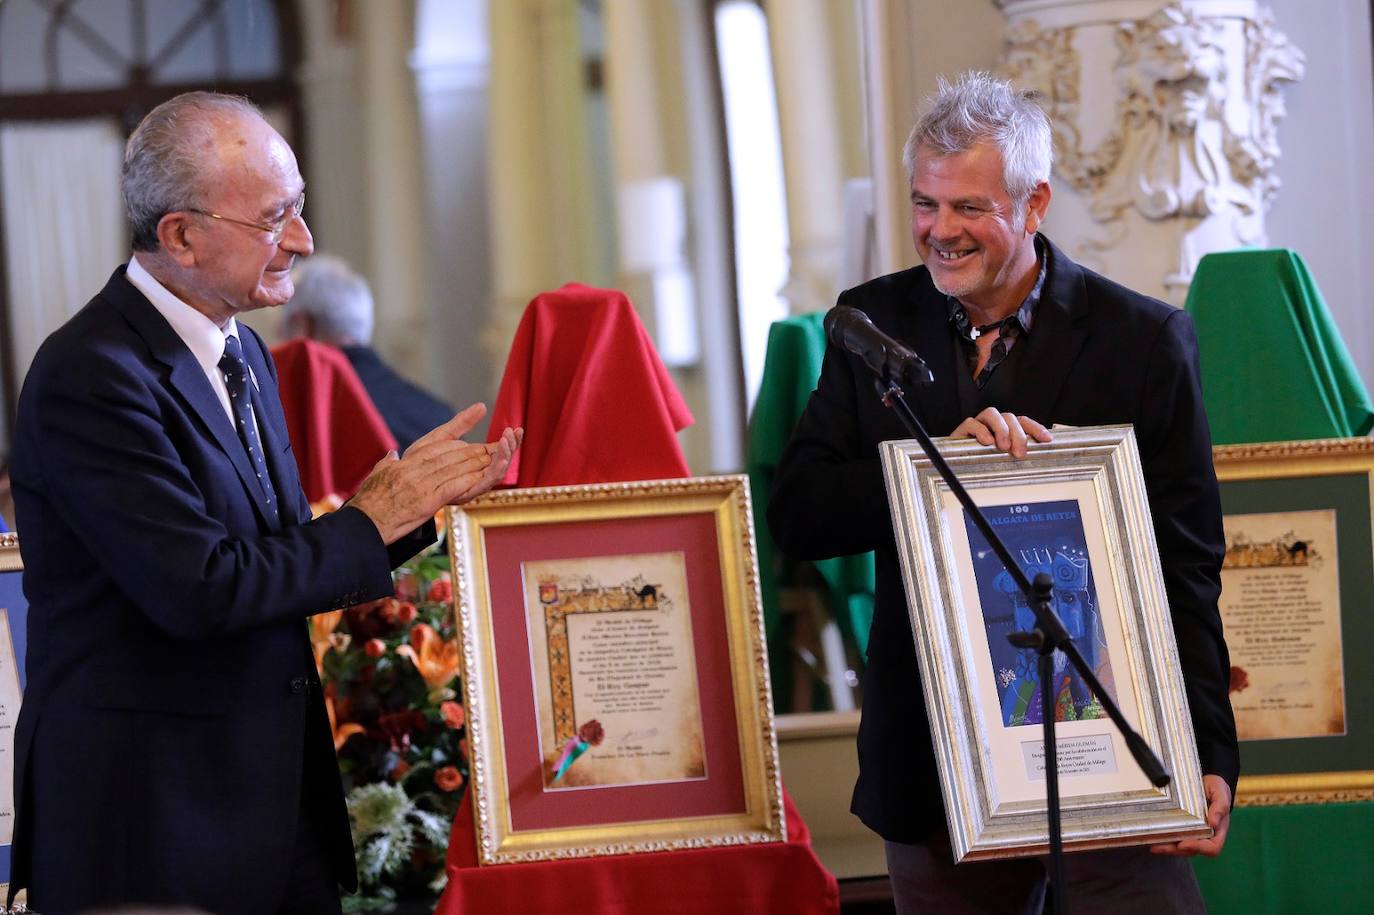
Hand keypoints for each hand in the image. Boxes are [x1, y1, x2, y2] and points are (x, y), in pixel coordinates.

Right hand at [348, 403, 522, 543]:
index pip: (438, 439)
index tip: (478, 413)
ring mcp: (421, 484)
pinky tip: (482, 478)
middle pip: (453, 453)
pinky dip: (469, 481)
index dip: (461, 426)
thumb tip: (392, 455)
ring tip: (498, 458)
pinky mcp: (426, 501)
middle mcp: (415, 468)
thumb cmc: (367, 504)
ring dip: (480, 463)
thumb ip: (386, 464)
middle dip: (478, 450)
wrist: (362, 524)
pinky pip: (453, 487)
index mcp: (406, 462)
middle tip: (497, 446)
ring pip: (457, 467)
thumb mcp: (376, 477)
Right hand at [949, 407, 1051, 457]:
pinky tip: (986, 442)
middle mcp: (993, 423)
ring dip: (1001, 429)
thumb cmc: (980, 461)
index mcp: (1005, 428)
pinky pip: (972, 423)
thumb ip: (1014, 455)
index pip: (1023, 422)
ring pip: (992, 413)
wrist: (955, 463)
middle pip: (1010, 417)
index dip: (1036, 428)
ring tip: (1002, 446)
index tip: (1046, 439)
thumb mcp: (1001, 460)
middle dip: (1018, 434)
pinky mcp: (963, 429)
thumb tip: (1031, 460)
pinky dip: (981, 431)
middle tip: (1019, 452)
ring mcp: (979, 424)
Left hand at [1150, 774, 1231, 857]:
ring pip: (1181, 847)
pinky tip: (1152, 837)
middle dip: (1175, 850)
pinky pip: (1174, 838)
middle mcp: (1206, 835)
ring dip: (1167, 848)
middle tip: (1159, 847)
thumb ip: (1220, 807)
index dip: (1198, 848)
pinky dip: (1164, 839)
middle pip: (1192, 850)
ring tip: (1153, 845)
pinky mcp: (1183, 827)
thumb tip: (1214, 823)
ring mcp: (1194, 832)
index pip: (1212, 847)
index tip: (1184, 843)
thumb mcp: (1221, 794)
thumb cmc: (1216, 788)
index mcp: (1218, 831)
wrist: (1207, 781)